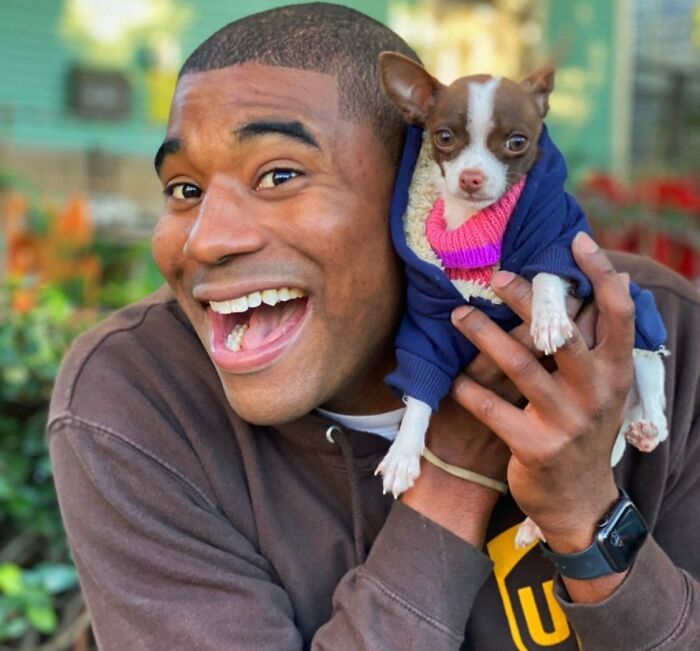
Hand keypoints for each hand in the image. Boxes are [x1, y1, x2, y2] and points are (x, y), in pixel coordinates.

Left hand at [450, 233, 633, 553]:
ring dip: (483, 335)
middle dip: (526, 299)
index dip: (600, 274)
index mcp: (617, 372)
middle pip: (560, 332)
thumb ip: (596, 345)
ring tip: (457, 315)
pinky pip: (494, 410)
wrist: (578, 499)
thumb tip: (599, 285)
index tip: (577, 241)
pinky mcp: (535, 447)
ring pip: (520, 365)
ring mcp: (567, 422)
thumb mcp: (603, 389)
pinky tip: (453, 378)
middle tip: (494, 275)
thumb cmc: (583, 429)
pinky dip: (470, 390)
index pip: (617, 313)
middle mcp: (597, 393)